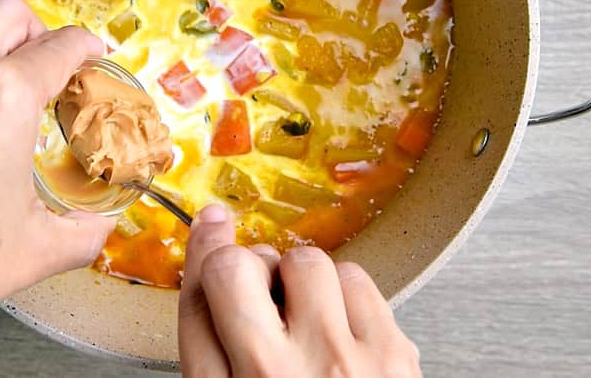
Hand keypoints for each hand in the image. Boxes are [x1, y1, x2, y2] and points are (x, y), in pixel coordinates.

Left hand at [0, 0, 114, 376]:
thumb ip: (83, 232)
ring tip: (4, 77)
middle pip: (8, 12)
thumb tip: (98, 227)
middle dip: (38, 31)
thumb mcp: (35, 251)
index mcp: (2, 96)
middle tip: (51, 66)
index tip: (93, 58)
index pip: (60, 47)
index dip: (88, 49)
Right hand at [178, 205, 420, 377]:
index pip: (195, 303)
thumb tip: (212, 261)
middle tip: (262, 291)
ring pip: (307, 264)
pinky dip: (347, 294)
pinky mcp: (394, 355)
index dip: (201, 253)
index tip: (210, 229)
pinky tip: (344, 329)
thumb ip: (213, 348)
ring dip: (303, 280)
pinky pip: (359, 280)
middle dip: (246, 266)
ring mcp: (343, 362)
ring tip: (309, 318)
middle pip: (240, 269)